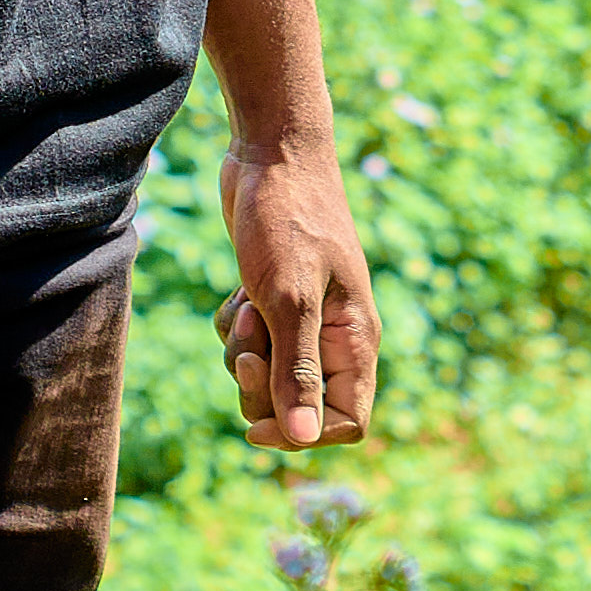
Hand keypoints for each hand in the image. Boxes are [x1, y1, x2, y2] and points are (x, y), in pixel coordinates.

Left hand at [214, 139, 376, 449]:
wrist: (271, 151)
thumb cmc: (287, 219)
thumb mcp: (288, 299)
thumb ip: (296, 371)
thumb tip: (302, 439)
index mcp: (356, 342)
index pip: (346, 423)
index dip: (303, 433)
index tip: (258, 422)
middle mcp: (335, 337)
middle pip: (295, 407)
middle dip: (259, 385)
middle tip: (250, 341)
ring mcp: (305, 318)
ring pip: (265, 375)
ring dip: (242, 349)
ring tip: (247, 302)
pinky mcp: (274, 300)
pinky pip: (247, 343)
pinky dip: (234, 324)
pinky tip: (239, 289)